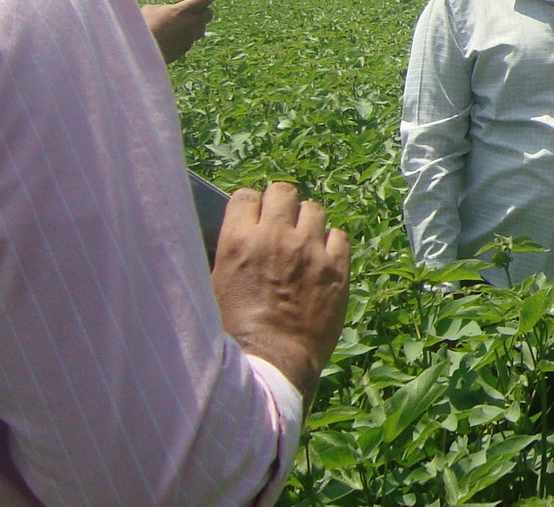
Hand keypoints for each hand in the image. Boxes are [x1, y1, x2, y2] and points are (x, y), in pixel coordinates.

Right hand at [142, 0, 214, 63]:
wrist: (140, 51)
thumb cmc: (143, 27)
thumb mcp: (152, 10)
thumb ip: (166, 8)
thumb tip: (170, 11)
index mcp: (182, 10)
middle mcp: (191, 24)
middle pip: (208, 15)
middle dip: (204, 11)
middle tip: (198, 10)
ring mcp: (190, 38)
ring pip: (200, 29)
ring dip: (195, 26)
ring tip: (183, 24)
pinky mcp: (185, 49)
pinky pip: (189, 40)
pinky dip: (184, 37)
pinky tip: (174, 37)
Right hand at [212, 182, 350, 405]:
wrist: (272, 362)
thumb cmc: (235, 332)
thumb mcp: (214, 288)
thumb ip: (227, 254)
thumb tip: (235, 238)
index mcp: (238, 242)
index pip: (245, 196)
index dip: (249, 206)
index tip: (253, 218)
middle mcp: (275, 238)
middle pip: (283, 191)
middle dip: (281, 204)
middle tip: (280, 224)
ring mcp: (310, 250)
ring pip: (314, 209)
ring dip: (307, 222)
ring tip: (302, 243)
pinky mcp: (337, 267)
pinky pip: (339, 235)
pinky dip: (330, 243)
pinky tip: (322, 260)